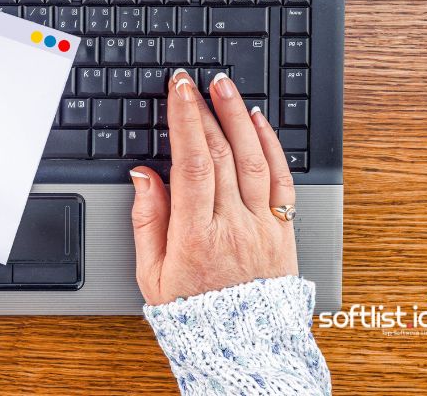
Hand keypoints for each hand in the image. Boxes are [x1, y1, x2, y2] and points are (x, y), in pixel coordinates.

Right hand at [129, 70, 297, 304]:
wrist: (242, 344)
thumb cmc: (194, 310)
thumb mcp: (152, 274)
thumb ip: (147, 221)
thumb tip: (143, 175)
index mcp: (196, 236)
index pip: (192, 164)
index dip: (185, 121)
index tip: (178, 91)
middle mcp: (233, 226)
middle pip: (221, 155)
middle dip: (205, 110)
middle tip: (192, 82)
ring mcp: (262, 225)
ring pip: (253, 159)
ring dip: (238, 117)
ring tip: (225, 88)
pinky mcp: (282, 228)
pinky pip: (281, 179)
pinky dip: (271, 145)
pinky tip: (258, 121)